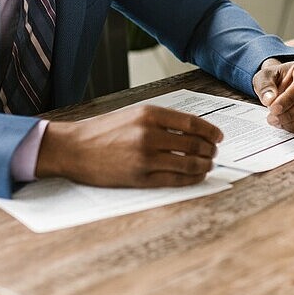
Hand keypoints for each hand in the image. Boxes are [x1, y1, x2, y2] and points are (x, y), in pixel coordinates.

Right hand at [36, 104, 223, 186]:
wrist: (73, 149)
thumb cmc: (103, 131)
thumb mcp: (134, 114)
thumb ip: (162, 120)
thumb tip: (194, 130)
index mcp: (149, 114)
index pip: (192, 123)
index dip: (211, 131)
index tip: (219, 136)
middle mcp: (149, 134)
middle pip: (194, 144)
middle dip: (210, 150)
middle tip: (215, 152)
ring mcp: (145, 158)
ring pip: (188, 163)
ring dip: (204, 165)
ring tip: (208, 164)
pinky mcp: (140, 178)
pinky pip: (175, 180)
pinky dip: (191, 178)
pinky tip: (197, 176)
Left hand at [253, 57, 293, 132]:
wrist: (281, 84)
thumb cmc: (276, 78)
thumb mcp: (264, 76)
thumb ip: (265, 86)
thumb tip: (269, 99)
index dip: (288, 99)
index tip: (273, 108)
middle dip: (290, 113)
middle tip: (273, 118)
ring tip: (278, 121)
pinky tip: (286, 124)